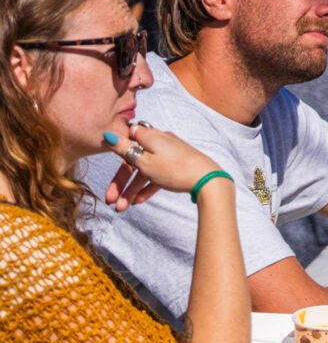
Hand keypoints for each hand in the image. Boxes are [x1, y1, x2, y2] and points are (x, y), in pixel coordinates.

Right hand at [102, 123, 222, 211]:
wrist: (206, 179)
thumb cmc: (174, 169)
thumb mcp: (144, 162)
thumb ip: (125, 149)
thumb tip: (109, 134)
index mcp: (151, 136)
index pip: (127, 138)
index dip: (115, 150)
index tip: (106, 161)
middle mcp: (160, 141)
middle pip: (134, 159)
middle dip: (121, 181)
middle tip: (111, 200)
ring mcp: (170, 153)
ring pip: (145, 170)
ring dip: (132, 189)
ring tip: (123, 208)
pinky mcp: (177, 164)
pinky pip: (158, 175)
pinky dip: (148, 186)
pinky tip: (139, 202)